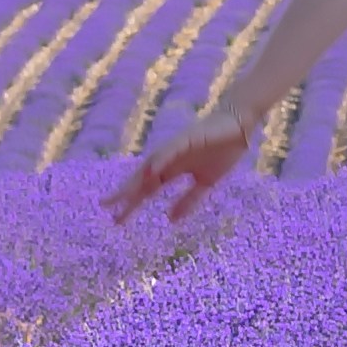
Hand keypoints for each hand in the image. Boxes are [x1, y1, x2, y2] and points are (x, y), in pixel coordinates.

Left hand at [108, 105, 262, 223]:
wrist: (240, 126)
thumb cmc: (222, 150)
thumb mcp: (205, 183)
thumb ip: (188, 200)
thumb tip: (171, 220)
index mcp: (172, 169)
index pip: (147, 188)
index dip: (132, 203)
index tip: (117, 219)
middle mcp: (168, 159)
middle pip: (142, 178)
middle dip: (126, 193)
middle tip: (106, 207)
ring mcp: (175, 148)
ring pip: (150, 165)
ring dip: (137, 179)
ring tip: (122, 195)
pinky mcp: (186, 139)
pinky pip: (169, 151)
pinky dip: (160, 161)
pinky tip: (151, 172)